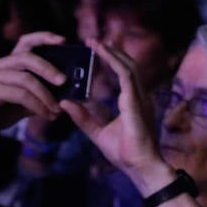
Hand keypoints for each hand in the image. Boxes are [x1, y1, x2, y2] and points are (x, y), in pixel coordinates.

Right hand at [0, 31, 71, 130]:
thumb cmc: (1, 111)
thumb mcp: (24, 100)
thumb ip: (41, 93)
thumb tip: (67, 94)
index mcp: (9, 63)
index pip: (25, 43)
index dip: (44, 38)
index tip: (63, 40)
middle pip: (26, 57)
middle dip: (48, 68)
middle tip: (64, 81)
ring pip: (25, 78)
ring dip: (46, 95)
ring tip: (58, 109)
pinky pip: (21, 95)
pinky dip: (38, 106)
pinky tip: (47, 115)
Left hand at [60, 39, 169, 190]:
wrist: (140, 166)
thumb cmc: (126, 154)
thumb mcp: (98, 133)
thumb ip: (84, 118)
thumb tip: (66, 103)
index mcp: (134, 103)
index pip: (125, 75)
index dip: (113, 60)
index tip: (97, 49)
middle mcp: (140, 98)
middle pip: (128, 66)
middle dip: (112, 51)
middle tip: (93, 40)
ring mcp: (140, 99)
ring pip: (128, 67)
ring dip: (112, 53)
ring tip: (96, 42)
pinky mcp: (136, 102)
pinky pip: (126, 76)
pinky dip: (115, 63)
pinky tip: (103, 54)